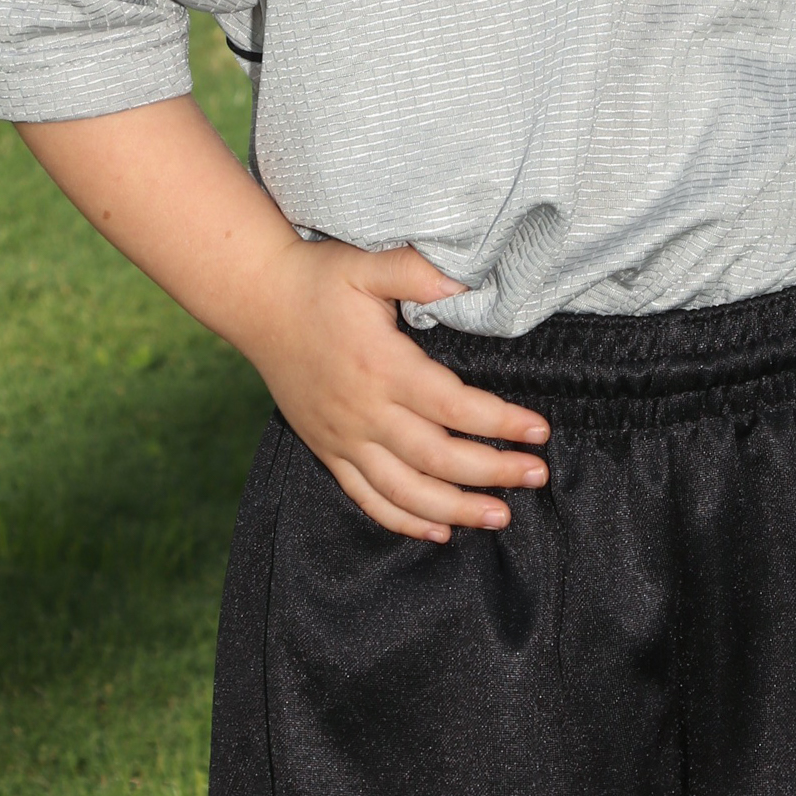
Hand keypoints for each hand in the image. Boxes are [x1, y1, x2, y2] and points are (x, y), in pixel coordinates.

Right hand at [249, 238, 551, 542]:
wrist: (256, 302)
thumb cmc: (318, 280)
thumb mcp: (366, 265)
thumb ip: (415, 272)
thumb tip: (463, 281)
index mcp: (383, 367)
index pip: (454, 407)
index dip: (501, 423)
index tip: (540, 430)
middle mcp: (364, 412)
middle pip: (438, 458)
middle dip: (492, 472)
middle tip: (537, 475)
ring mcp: (343, 438)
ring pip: (405, 491)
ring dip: (456, 510)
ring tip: (500, 516)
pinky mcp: (328, 450)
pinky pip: (366, 498)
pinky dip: (403, 521)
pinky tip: (439, 531)